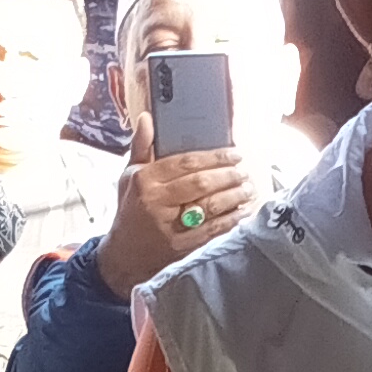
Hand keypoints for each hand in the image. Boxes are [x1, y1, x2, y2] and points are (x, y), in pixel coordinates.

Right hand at [93, 145, 259, 293]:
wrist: (124, 254)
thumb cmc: (130, 209)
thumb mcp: (130, 176)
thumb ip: (141, 146)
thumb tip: (147, 117)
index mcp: (145, 180)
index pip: (185, 162)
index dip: (214, 157)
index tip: (234, 154)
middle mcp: (156, 202)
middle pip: (200, 183)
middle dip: (228, 175)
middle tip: (243, 171)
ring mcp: (169, 226)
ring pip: (209, 206)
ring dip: (234, 196)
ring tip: (247, 188)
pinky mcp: (181, 246)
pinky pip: (212, 230)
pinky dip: (231, 220)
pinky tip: (243, 211)